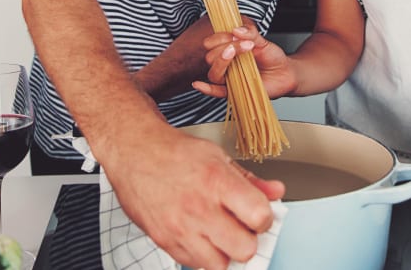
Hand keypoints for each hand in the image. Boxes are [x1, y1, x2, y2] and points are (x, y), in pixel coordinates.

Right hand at [101, 120, 284, 269]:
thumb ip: (250, 180)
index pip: (259, 216)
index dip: (265, 218)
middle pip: (244, 249)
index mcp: (217, 181)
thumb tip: (276, 192)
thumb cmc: (175, 153)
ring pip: (220, 265)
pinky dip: (203, 255)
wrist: (135, 152)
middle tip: (243, 227)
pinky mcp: (165, 241)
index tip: (260, 214)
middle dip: (249, 240)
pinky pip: (194, 264)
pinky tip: (202, 235)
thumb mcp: (218, 156)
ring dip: (225, 252)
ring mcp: (180, 228)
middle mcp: (199, 208)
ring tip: (221, 234)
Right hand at [193, 18, 295, 98]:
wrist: (285, 73)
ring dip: (222, 61)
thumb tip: (236, 29)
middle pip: (211, 57)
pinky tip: (198, 84)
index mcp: (229, 50)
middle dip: (224, 47)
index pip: (212, 43)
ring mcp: (229, 79)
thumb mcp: (262, 41)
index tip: (235, 33)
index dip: (219, 37)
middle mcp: (226, 65)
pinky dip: (206, 89)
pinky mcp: (234, 92)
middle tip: (243, 44)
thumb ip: (250, 33)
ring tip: (236, 52)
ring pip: (214, 73)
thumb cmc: (272, 57)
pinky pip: (216, 92)